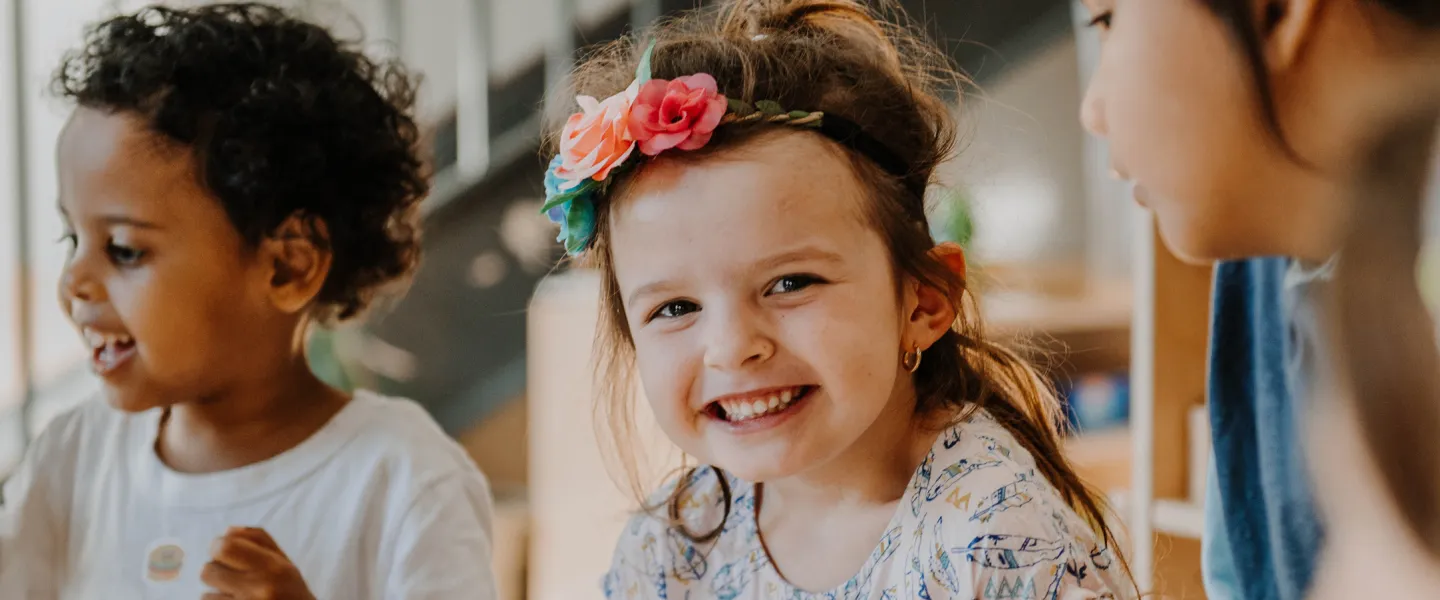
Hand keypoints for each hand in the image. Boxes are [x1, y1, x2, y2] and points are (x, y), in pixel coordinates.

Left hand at [200, 527, 315, 599]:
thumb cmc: (291, 592)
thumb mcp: (285, 563)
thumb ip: (259, 541)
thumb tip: (227, 531)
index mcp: (273, 567)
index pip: (225, 548)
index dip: (218, 546)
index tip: (223, 552)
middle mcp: (258, 588)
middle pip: (208, 570)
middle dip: (215, 571)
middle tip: (230, 576)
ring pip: (206, 595)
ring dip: (217, 593)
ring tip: (236, 594)